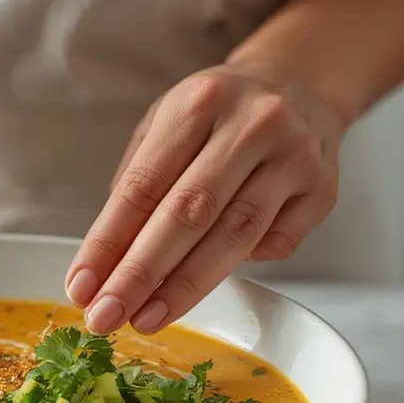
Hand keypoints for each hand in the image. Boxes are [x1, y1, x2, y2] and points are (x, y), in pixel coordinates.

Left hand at [65, 64, 344, 334]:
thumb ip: (137, 183)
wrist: (301, 83)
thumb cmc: (219, 114)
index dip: (107, 242)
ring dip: (184, 287)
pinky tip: (207, 281)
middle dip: (139, 274)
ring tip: (145, 319)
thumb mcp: (167, 122)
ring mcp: (294, 157)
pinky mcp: (322, 190)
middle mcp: (252, 125)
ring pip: (234, 236)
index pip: (143, 186)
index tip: (81, 286)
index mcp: (199, 102)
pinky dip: (240, 267)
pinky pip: (276, 244)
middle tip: (105, 316)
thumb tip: (104, 261)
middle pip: (188, 214)